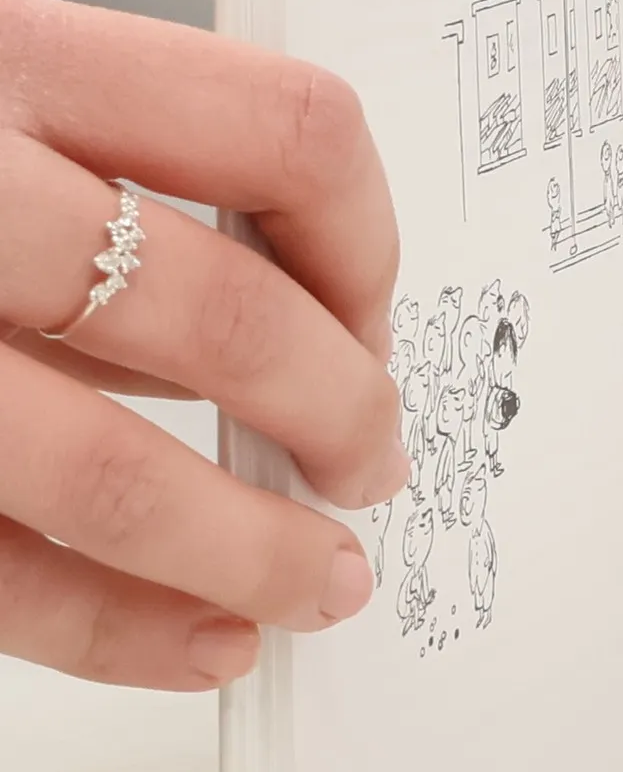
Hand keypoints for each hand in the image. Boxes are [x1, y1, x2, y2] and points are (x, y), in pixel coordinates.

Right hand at [0, 0, 406, 690]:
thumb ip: (97, 171)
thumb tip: (304, 311)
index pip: (279, 131)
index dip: (364, 244)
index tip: (375, 316)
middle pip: (221, 312)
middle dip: (338, 416)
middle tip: (367, 467)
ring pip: (102, 466)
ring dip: (241, 549)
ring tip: (307, 585)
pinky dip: (107, 624)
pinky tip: (186, 640)